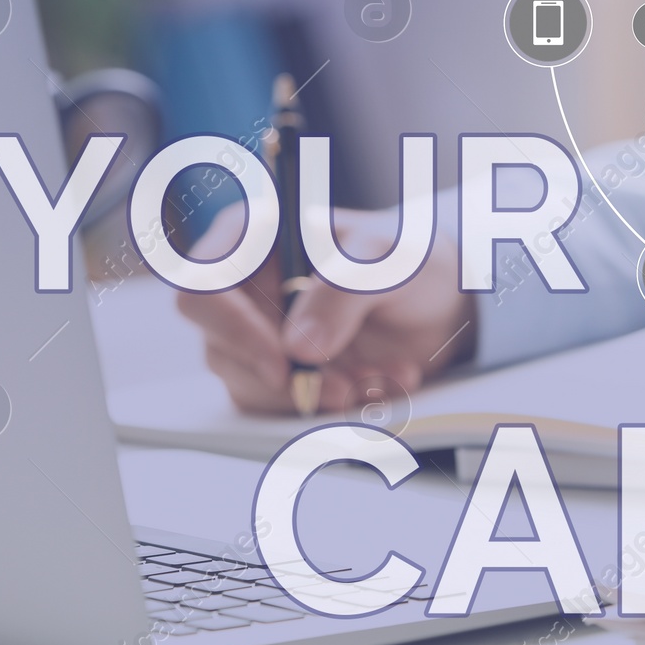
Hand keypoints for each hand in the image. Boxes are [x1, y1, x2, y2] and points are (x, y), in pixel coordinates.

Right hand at [175, 202, 473, 414]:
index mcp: (256, 237)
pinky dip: (329, 406)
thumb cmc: (408, 257)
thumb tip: (297, 347)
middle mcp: (247, 288)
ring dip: (315, 395)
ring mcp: (259, 333)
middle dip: (287, 378)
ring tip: (375, 379)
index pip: (203, 286)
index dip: (232, 328)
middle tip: (344, 387)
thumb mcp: (388, 259)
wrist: (441, 300)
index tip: (282, 362)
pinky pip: (283, 405)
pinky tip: (375, 385)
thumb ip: (344, 291)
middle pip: (221, 348)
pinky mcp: (280, 371)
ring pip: (251, 385)